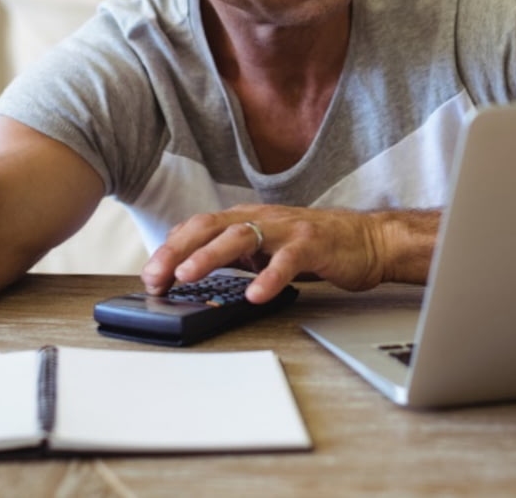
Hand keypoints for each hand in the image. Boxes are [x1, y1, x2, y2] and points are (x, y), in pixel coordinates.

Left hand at [140, 205, 401, 303]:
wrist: (366, 240)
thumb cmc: (313, 246)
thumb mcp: (263, 248)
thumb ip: (232, 254)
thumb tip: (189, 271)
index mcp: (246, 220)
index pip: (197, 228)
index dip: (169, 249)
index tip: (150, 276)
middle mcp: (261, 219)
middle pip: (209, 227)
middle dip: (177, 251)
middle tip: (155, 277)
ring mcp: (286, 229)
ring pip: (240, 237)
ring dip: (210, 256)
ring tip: (188, 276)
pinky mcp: (312, 244)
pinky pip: (286, 261)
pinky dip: (268, 278)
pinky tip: (255, 295)